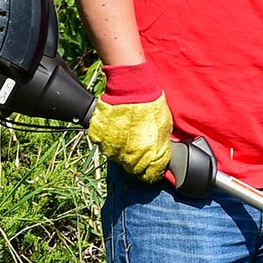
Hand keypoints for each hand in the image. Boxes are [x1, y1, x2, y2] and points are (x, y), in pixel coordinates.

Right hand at [86, 61, 172, 182]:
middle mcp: (128, 155)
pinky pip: (103, 145)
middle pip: (131, 169)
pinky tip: (116, 129)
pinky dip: (109, 140)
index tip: (151, 169)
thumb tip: (161, 159)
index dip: (150, 172)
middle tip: (138, 147)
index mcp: (147, 155)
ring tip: (126, 134)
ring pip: (116, 158)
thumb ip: (160, 147)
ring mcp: (111, 147)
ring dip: (121, 151)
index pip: (148, 175)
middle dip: (136, 162)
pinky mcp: (98, 137)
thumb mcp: (164, 128)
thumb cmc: (150, 104)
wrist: (131, 87)